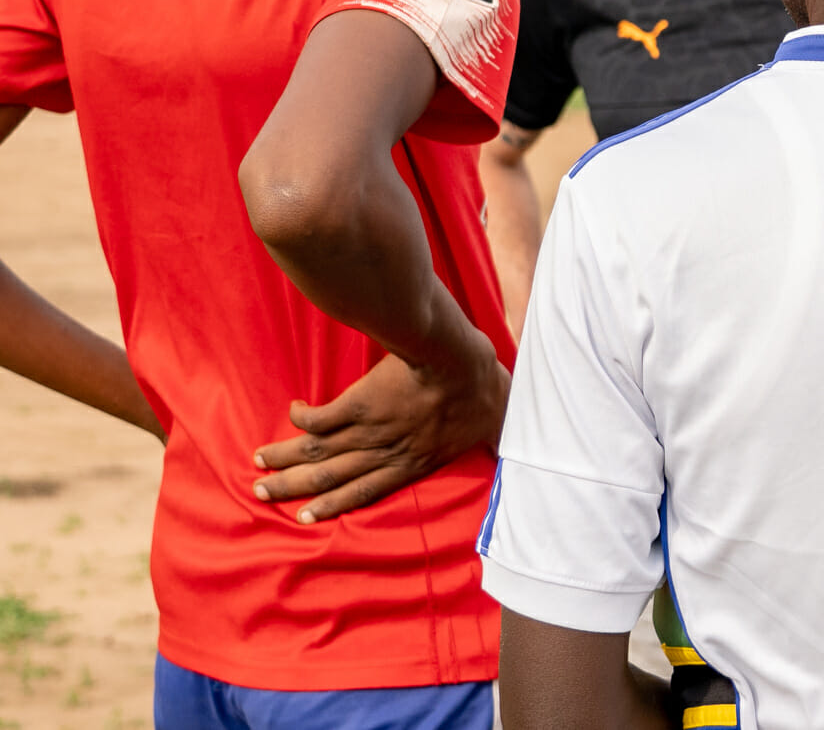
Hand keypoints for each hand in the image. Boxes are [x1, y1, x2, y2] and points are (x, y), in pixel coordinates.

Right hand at [250, 343, 509, 522]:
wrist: (458, 365)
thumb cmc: (480, 392)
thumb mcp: (489, 426)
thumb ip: (490, 440)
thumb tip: (506, 446)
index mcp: (413, 462)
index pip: (365, 492)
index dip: (333, 505)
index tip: (305, 518)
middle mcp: (384, 452)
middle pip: (330, 476)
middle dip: (293, 487)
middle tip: (262, 493)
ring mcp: (368, 429)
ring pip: (318, 450)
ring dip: (286, 457)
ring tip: (259, 462)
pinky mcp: (358, 403)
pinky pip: (321, 417)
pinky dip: (304, 418)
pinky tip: (293, 414)